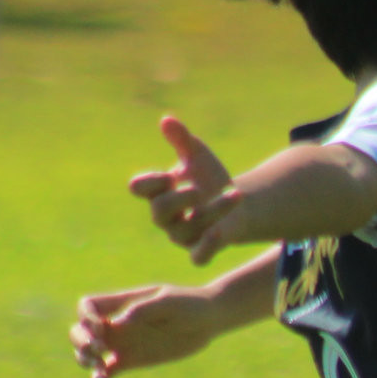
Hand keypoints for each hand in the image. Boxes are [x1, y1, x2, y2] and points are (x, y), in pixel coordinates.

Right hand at [68, 284, 219, 377]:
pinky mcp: (131, 361)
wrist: (209, 320)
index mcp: (122, 304)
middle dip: (80, 340)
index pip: (88, 306)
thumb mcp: (168, 302)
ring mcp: (122, 342)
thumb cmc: (189, 304)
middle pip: (80, 330)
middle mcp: (117, 323)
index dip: (86, 317)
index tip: (101, 327)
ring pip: (88, 353)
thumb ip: (143, 310)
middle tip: (98, 349)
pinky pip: (107, 371)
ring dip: (85, 360)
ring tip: (99, 367)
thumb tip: (117, 323)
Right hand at [130, 115, 245, 264]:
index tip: (171, 174)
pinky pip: (198, 257)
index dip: (150, 182)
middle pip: (160, 211)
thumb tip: (167, 119)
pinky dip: (206, 248)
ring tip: (235, 194)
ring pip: (184, 230)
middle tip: (198, 188)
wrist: (237, 203)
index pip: (139, 188)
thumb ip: (182, 140)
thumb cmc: (209, 177)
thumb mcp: (198, 156)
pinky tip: (220, 231)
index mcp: (159, 191)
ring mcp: (183, 234)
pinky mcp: (202, 248)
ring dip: (211, 212)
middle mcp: (166, 216)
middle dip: (178, 199)